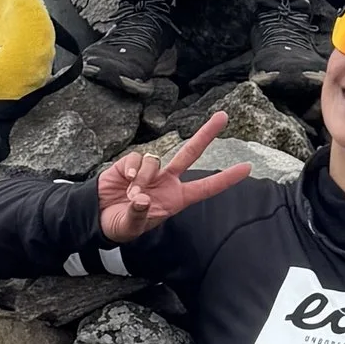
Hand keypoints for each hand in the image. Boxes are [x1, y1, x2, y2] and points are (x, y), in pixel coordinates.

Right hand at [96, 113, 250, 246]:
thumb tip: (142, 198)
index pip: (206, 188)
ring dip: (142, 179)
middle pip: (191, 153)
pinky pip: (137, 158)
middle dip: (207, 134)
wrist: (97, 216)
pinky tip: (124, 181)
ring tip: (130, 195)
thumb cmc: (120, 225)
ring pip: (156, 160)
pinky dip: (131, 170)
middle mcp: (167, 181)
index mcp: (176, 199)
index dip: (226, 178)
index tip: (247, 168)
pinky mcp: (131, 163)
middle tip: (223, 116)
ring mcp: (150, 170)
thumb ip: (138, 215)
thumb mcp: (131, 227)